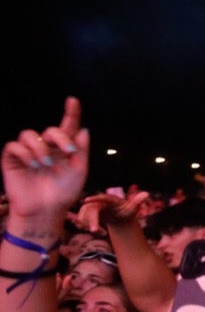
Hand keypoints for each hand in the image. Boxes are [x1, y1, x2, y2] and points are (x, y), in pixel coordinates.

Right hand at [2, 97, 89, 221]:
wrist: (45, 211)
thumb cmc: (63, 193)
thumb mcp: (78, 172)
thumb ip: (81, 151)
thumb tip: (84, 130)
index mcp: (63, 150)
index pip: (67, 127)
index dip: (70, 113)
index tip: (73, 100)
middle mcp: (46, 148)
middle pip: (50, 130)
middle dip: (60, 137)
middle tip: (69, 152)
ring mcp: (28, 153)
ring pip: (29, 134)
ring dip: (41, 147)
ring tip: (46, 163)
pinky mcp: (12, 160)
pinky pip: (14, 146)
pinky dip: (24, 152)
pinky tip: (33, 164)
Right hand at [75, 190, 149, 233]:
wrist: (119, 215)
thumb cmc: (125, 211)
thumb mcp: (132, 208)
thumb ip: (137, 202)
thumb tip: (146, 193)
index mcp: (110, 200)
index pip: (103, 198)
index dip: (95, 198)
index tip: (87, 200)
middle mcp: (98, 201)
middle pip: (91, 210)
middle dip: (92, 221)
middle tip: (95, 231)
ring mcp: (90, 206)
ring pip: (84, 216)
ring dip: (91, 225)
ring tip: (102, 232)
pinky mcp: (85, 213)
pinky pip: (81, 220)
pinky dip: (87, 226)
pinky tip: (98, 231)